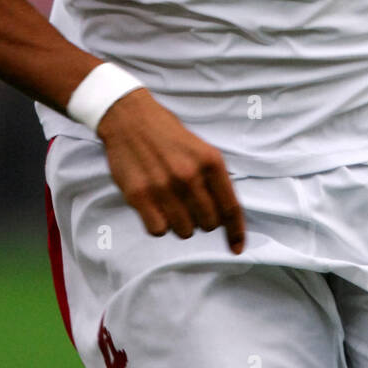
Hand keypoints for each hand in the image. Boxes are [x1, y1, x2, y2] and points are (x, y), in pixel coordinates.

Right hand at [97, 88, 245, 254]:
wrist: (130, 118)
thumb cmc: (167, 134)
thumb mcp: (201, 148)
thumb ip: (213, 179)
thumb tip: (224, 215)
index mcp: (210, 162)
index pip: (230, 208)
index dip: (236, 232)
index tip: (237, 248)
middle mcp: (190, 175)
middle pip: (208, 224)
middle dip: (202, 220)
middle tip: (190, 205)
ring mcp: (164, 187)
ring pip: (184, 231)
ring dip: (180, 223)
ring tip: (171, 203)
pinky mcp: (140, 196)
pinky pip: (159, 230)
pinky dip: (159, 224)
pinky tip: (155, 208)